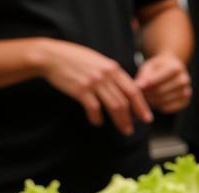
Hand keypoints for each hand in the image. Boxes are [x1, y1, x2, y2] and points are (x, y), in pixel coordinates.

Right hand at [36, 38, 151, 134]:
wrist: (51, 56)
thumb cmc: (73, 59)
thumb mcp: (97, 61)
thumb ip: (110, 73)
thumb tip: (123, 89)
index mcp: (111, 67)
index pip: (133, 90)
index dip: (142, 106)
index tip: (147, 118)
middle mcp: (105, 75)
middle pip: (124, 101)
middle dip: (131, 118)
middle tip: (131, 129)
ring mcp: (94, 82)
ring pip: (114, 107)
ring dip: (120, 121)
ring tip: (123, 130)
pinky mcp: (81, 90)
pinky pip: (95, 109)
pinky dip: (97, 118)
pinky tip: (97, 122)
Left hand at [135, 53, 190, 113]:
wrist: (173, 69)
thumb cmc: (159, 67)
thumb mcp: (150, 66)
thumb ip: (144, 76)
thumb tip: (138, 86)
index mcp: (176, 67)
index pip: (160, 78)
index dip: (147, 84)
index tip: (137, 87)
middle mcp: (184, 80)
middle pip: (161, 91)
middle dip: (148, 94)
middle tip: (137, 95)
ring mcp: (186, 92)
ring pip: (164, 101)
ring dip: (152, 101)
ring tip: (144, 98)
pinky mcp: (185, 102)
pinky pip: (168, 108)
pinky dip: (158, 106)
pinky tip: (153, 101)